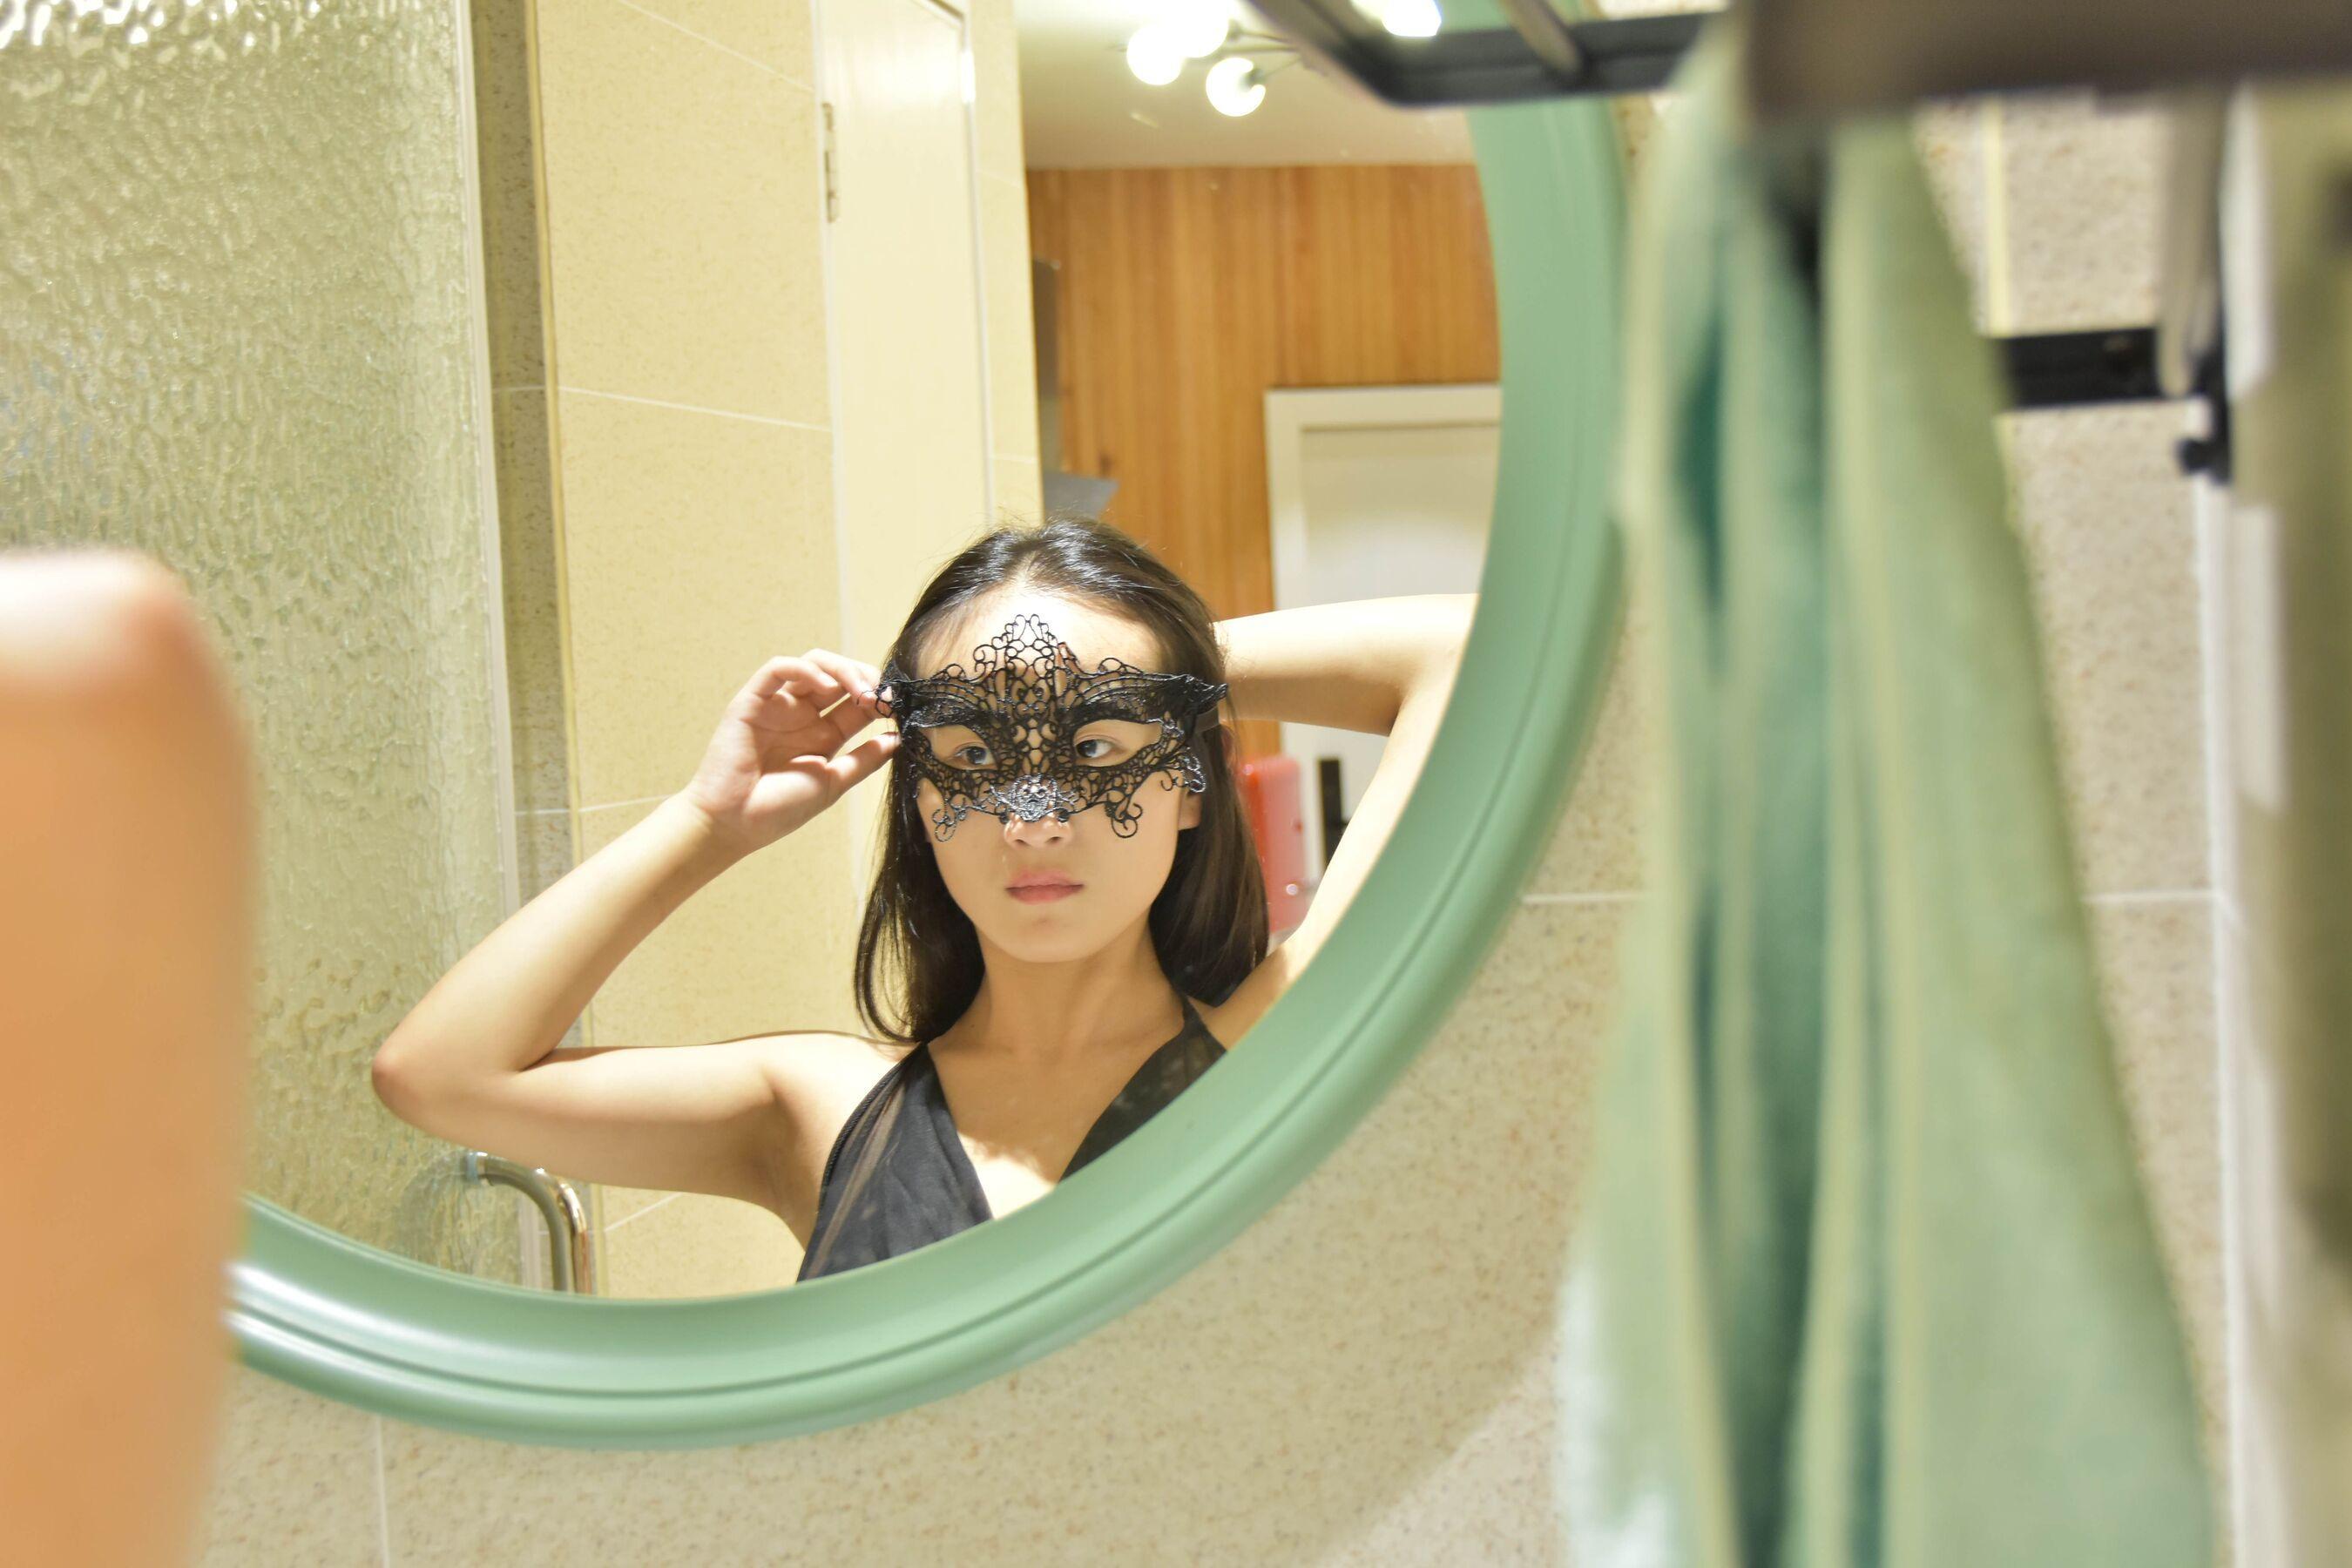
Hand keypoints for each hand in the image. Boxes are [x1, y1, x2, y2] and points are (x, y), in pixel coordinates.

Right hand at [674, 649, 898, 856]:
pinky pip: (776, 669)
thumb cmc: (778, 810)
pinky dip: (803, 669)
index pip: (857, 701)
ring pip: (812, 663)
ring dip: (842, 670)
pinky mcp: (751, 701)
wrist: (733, 824)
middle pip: (839, 675)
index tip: (897, 705)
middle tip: (882, 695)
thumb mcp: (832, 783)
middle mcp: (802, 714)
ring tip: (861, 691)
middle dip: (865, 677)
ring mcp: (777, 705)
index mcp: (822, 734)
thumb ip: (863, 761)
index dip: (879, 697)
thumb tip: (897, 739)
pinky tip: (824, 686)